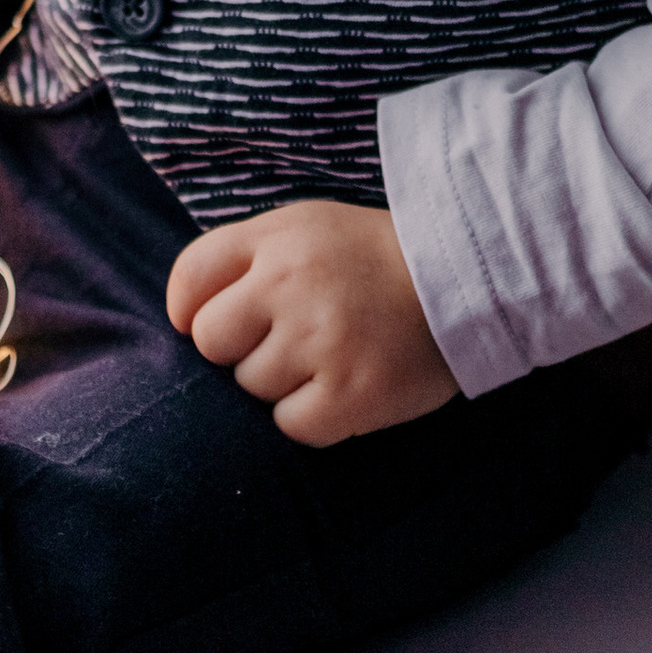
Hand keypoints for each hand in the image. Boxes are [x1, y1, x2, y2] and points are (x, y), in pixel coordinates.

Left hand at [167, 201, 460, 446]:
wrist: (469, 280)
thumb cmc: (374, 259)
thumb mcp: (306, 228)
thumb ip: (244, 259)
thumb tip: (182, 318)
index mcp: (277, 238)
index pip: (190, 278)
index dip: (192, 308)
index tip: (224, 322)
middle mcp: (290, 285)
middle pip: (211, 340)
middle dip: (239, 348)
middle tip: (289, 340)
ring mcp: (319, 341)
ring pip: (250, 386)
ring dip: (282, 382)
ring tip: (330, 356)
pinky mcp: (349, 394)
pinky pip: (291, 424)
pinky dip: (313, 416)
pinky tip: (346, 387)